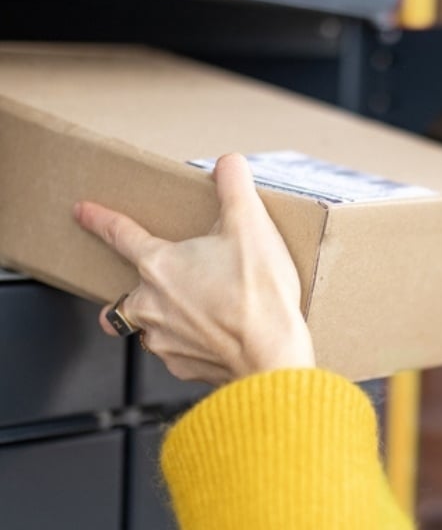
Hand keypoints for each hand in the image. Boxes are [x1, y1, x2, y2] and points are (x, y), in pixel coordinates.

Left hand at [74, 153, 314, 384]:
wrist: (271, 354)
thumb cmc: (258, 293)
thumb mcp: (251, 225)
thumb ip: (235, 187)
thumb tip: (230, 163)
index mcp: (160, 264)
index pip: (120, 234)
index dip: (100, 220)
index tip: (82, 212)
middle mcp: (150, 304)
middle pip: (124, 294)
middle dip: (136, 287)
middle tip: (164, 282)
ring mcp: (162, 339)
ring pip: (144, 326)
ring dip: (159, 318)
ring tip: (191, 312)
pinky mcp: (180, 366)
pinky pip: (173, 352)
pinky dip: (188, 343)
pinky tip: (214, 336)